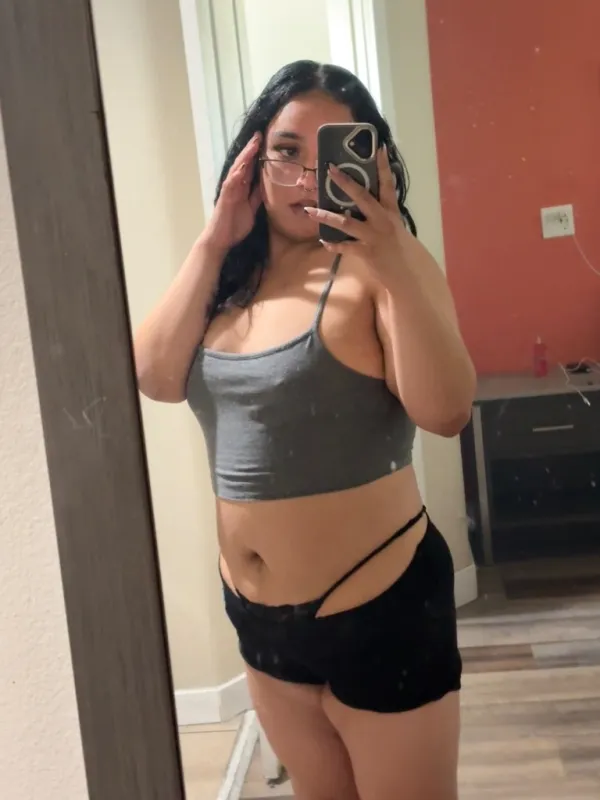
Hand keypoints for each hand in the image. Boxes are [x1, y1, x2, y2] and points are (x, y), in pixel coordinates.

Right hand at [202, 133, 262, 252]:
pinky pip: (230, 184)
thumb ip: (257, 197)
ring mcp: (229, 191)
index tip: (265, 143)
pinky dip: (236, 174)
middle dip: (251, 150)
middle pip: (243, 164)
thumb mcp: (252, 209)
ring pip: (237, 170)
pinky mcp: (225, 198)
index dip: (257, 156)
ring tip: (253, 144)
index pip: (250, 168)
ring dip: (244, 157)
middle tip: (259, 135)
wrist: (221, 239)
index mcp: (242, 188)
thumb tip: (266, 186)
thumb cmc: (234, 225)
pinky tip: (242, 166)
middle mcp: (235, 186)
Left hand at [303, 147, 408, 283]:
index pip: (387, 184)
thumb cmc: (401, 248)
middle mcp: (382, 220)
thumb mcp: (395, 227)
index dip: (384, 166)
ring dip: (326, 217)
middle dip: (345, 182)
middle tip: (330, 169)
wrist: (409, 272)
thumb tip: (364, 205)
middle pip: (362, 196)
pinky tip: (324, 241)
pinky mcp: (367, 252)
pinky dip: (334, 244)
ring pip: (346, 222)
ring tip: (310, 211)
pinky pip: (345, 246)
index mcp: (390, 211)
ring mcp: (373, 235)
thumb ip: (381, 215)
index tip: (380, 148)